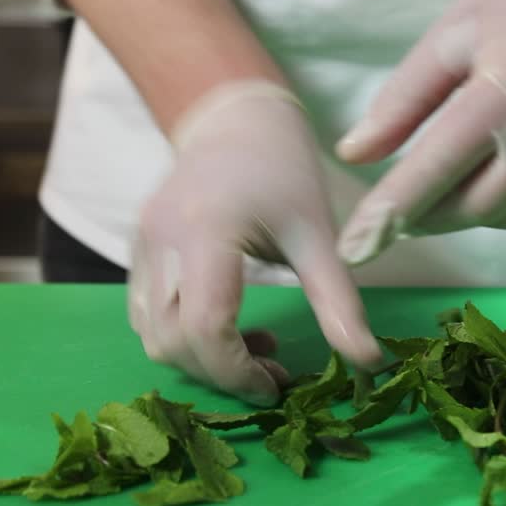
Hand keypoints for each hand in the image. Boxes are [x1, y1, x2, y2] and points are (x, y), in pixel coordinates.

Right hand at [128, 82, 382, 405]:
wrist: (236, 119)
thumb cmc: (284, 169)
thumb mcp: (318, 233)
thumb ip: (338, 300)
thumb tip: (369, 363)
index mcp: (207, 232)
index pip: (205, 326)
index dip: (237, 371)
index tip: (277, 387)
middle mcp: (161, 241)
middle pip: (172, 340)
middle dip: (221, 373)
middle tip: (274, 373)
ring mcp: (141, 245)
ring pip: (152, 335)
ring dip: (201, 359)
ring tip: (257, 348)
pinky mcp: (136, 250)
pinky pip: (145, 315)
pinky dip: (182, 338)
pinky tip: (228, 325)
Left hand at [334, 0, 505, 264]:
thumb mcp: (451, 34)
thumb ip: (401, 102)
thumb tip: (353, 158)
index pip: (439, 167)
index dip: (392, 212)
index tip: (354, 250)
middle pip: (482, 206)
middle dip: (433, 216)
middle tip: (400, 210)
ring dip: (476, 207)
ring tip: (456, 174)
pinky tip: (504, 165)